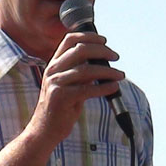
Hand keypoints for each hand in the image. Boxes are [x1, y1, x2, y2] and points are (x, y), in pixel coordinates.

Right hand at [30, 30, 124, 145]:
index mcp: (54, 64)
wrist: (45, 129)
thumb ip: (81, 72)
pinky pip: (87, 89)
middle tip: (116, 57)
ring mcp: (55, 84)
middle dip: (102, 51)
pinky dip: (104, 87)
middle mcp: (53, 70)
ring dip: (108, 71)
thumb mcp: (69, 84)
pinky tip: (113, 87)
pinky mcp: (61, 98)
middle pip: (80, 50)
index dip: (88, 36)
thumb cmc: (61, 106)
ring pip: (86, 70)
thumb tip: (102, 61)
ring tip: (120, 75)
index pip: (69, 40)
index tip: (104, 40)